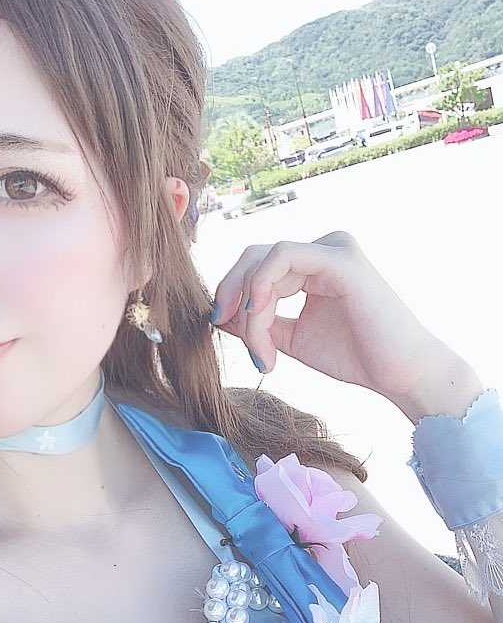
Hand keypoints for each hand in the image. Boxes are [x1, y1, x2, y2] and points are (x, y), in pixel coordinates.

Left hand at [211, 231, 457, 407]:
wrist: (400, 374)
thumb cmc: (355, 357)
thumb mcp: (291, 337)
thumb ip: (259, 322)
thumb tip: (220, 314)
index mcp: (312, 265)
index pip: (254, 265)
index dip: (229, 295)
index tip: (222, 330)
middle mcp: (323, 249)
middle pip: (252, 256)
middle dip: (230, 295)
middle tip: (225, 331)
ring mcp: (333, 249)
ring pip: (263, 262)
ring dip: (250, 310)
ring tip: (261, 351)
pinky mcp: (340, 259)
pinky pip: (282, 257)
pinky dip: (261, 289)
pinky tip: (261, 319)